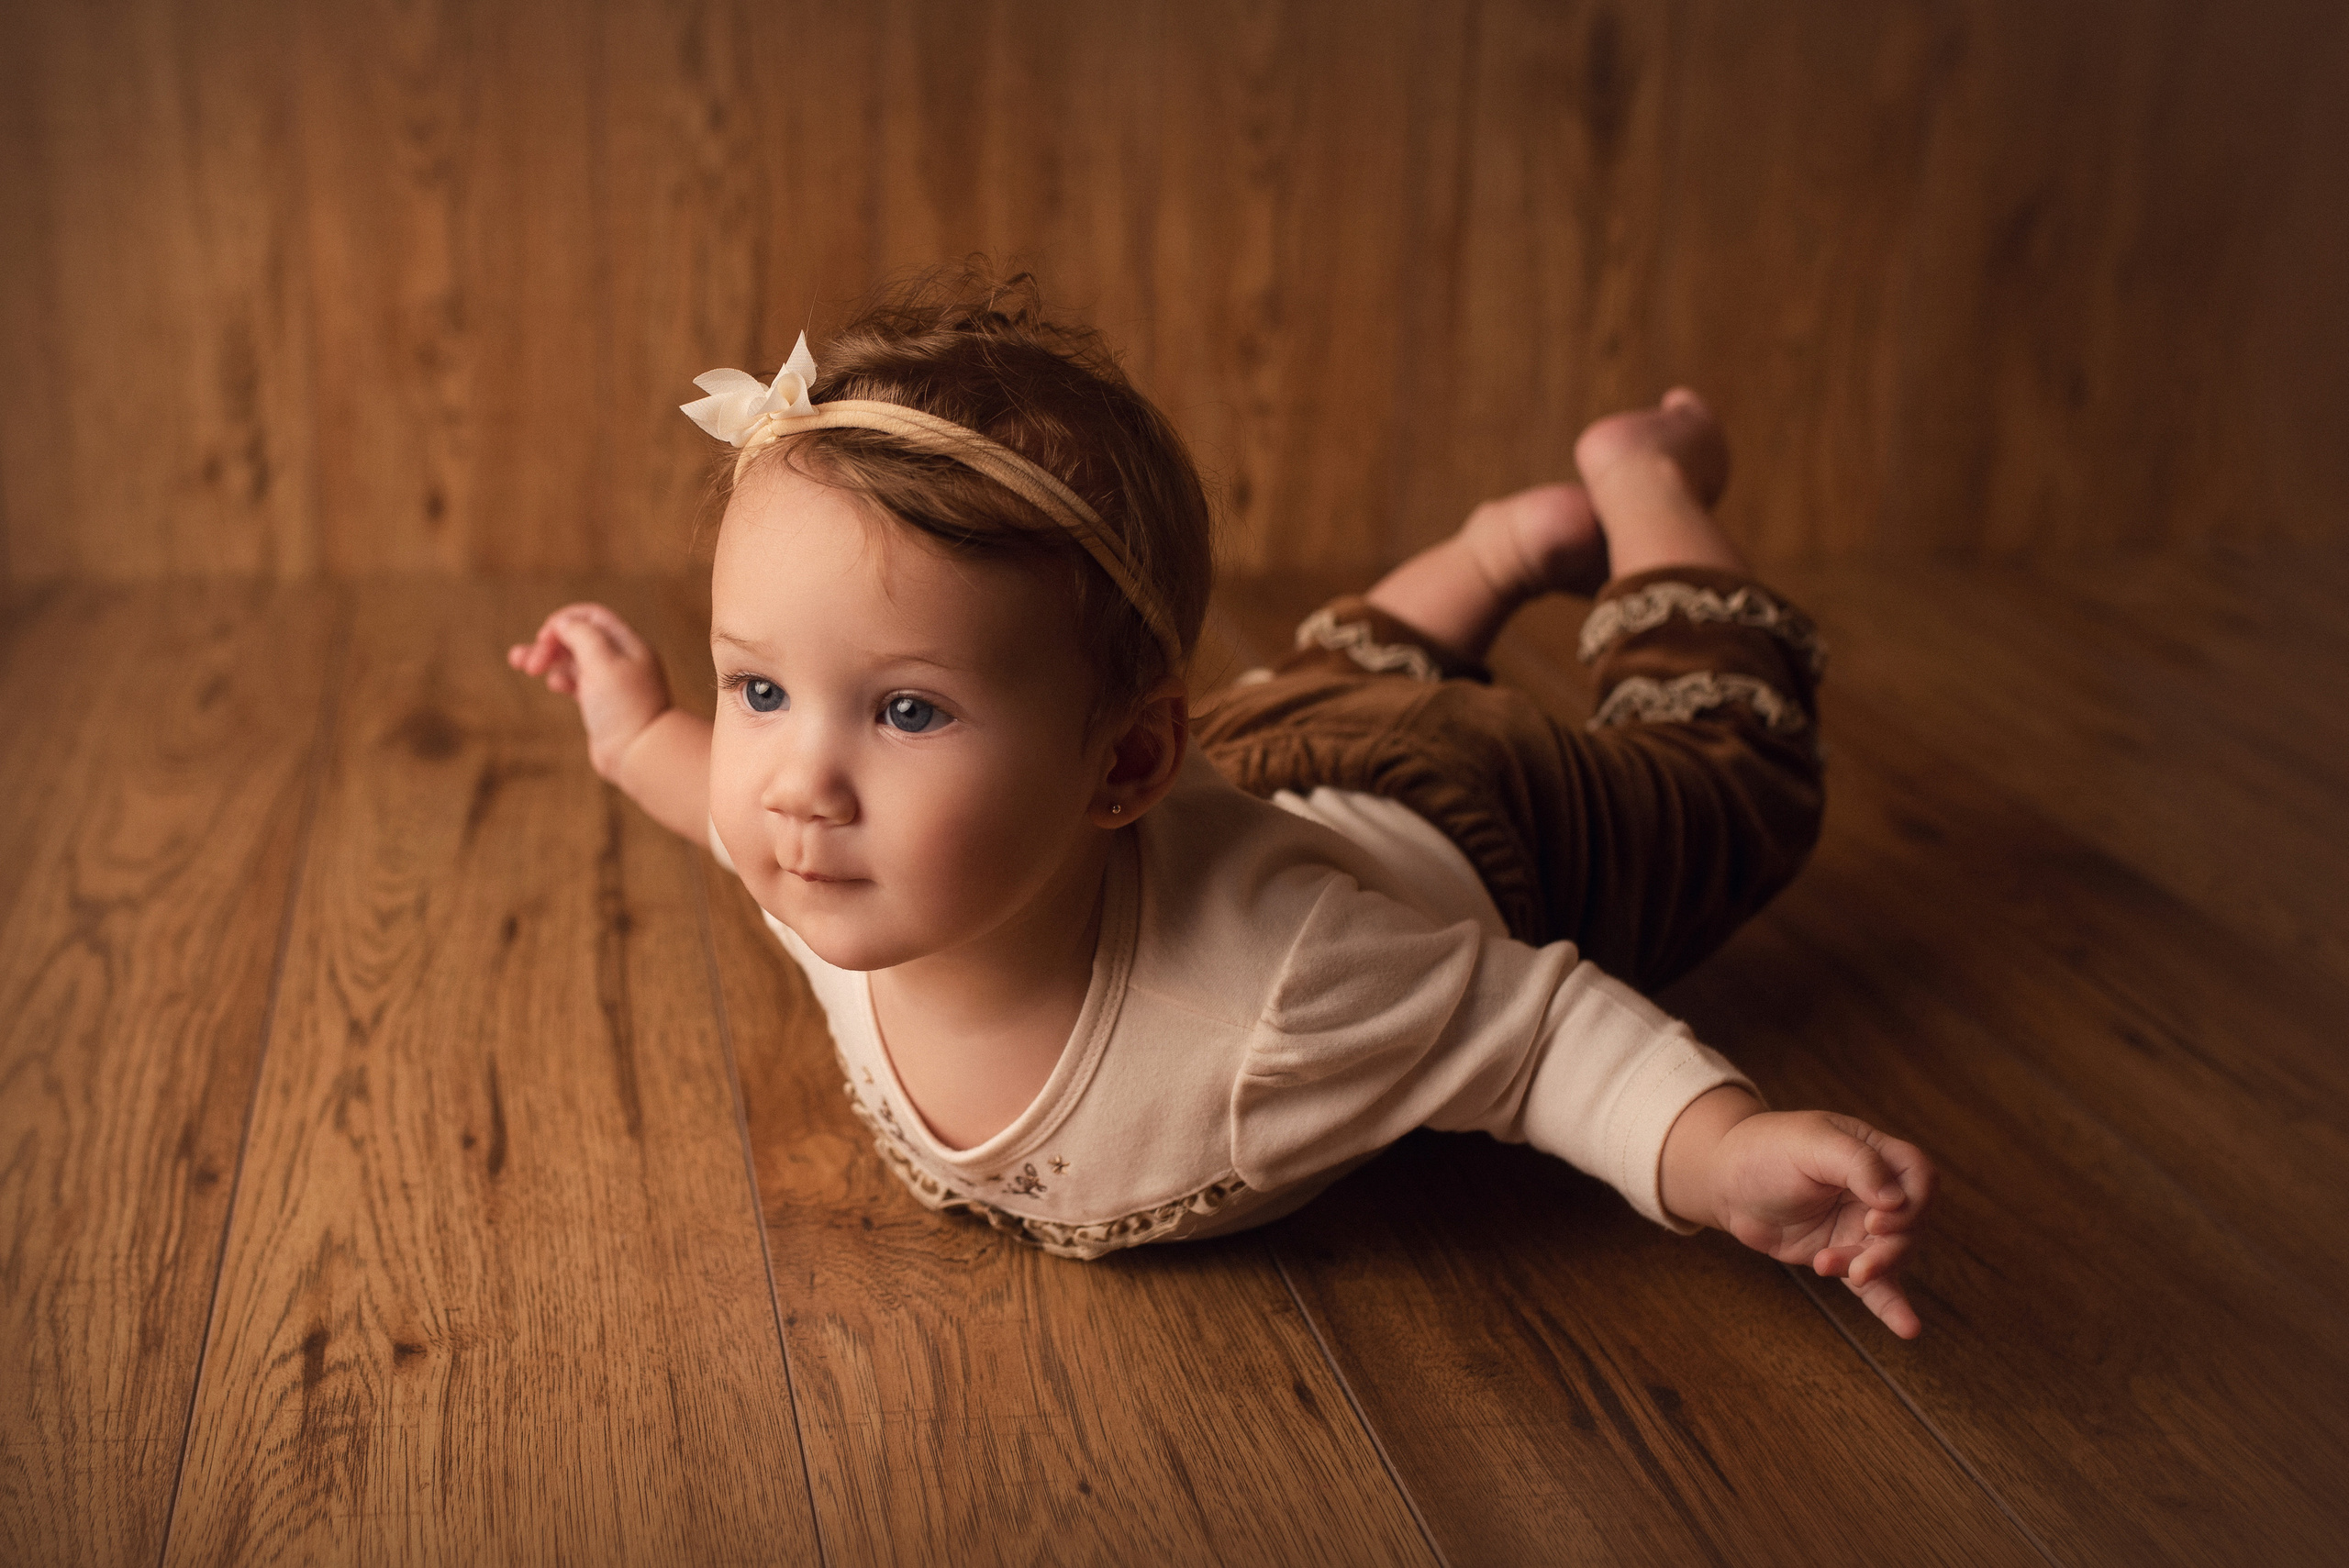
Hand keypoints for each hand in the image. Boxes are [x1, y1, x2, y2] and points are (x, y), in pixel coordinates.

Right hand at [507, 603, 672, 780]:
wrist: (640, 754)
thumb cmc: (624, 708)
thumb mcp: (602, 661)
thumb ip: (582, 635)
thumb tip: (563, 623)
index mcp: (628, 644)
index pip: (592, 616)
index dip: (564, 620)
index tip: (544, 637)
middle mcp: (622, 660)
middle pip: (579, 637)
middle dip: (549, 643)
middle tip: (527, 663)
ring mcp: (612, 682)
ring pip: (574, 660)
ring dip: (547, 658)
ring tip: (519, 663)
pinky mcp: (603, 704)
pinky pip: (577, 682)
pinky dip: (561, 678)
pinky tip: (555, 685)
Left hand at [1706, 1107, 1935, 1338]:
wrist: (1726, 1181)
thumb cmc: (1766, 1149)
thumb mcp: (1811, 1142)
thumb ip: (1857, 1164)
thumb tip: (1896, 1200)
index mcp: (1876, 1154)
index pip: (1921, 1177)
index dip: (1912, 1203)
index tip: (1876, 1219)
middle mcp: (1876, 1192)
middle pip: (1912, 1225)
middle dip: (1890, 1250)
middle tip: (1859, 1266)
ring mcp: (1861, 1227)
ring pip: (1892, 1256)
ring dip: (1870, 1270)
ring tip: (1826, 1265)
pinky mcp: (1843, 1255)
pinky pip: (1877, 1285)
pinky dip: (1892, 1307)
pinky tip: (1909, 1329)